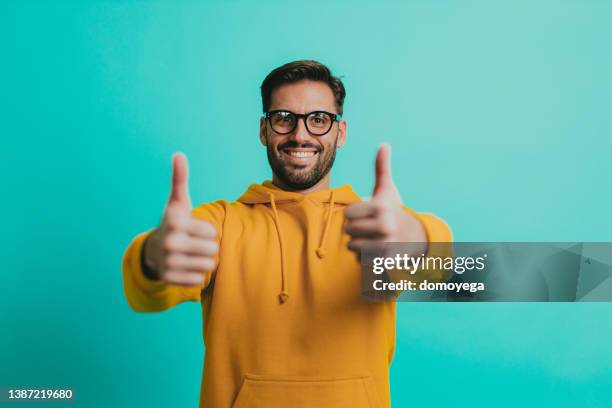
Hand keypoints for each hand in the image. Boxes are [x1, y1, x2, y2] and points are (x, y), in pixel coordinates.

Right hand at [142, 153, 218, 285]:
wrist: (154, 250)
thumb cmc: (174, 223)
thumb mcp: (178, 202)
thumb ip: (180, 179)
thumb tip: (179, 154)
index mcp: (174, 222)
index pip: (212, 232)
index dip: (207, 231)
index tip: (194, 229)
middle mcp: (169, 243)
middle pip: (212, 250)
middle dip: (207, 247)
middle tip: (193, 244)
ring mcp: (168, 262)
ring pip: (208, 266)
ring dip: (204, 262)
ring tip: (191, 255)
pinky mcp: (169, 279)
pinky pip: (198, 280)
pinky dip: (195, 275)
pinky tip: (185, 266)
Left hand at [344, 144, 426, 254]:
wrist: (413, 236)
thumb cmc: (393, 209)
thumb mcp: (387, 189)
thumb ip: (382, 167)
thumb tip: (383, 144)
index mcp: (381, 207)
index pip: (348, 213)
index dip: (355, 213)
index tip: (368, 213)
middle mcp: (385, 226)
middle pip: (348, 229)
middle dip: (355, 228)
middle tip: (369, 227)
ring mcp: (385, 245)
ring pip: (352, 245)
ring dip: (358, 243)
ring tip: (372, 237)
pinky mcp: (384, 261)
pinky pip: (360, 259)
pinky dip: (364, 256)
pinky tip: (376, 249)